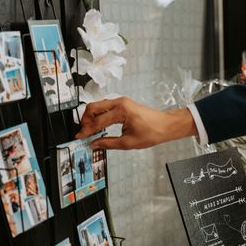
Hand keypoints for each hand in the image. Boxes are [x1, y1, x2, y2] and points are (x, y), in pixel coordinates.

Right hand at [76, 97, 197, 149]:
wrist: (165, 125)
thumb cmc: (152, 132)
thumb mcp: (128, 143)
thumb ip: (108, 143)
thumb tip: (94, 144)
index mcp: (121, 110)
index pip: (97, 121)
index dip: (87, 130)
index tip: (80, 137)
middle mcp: (119, 102)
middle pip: (93, 107)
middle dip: (85, 120)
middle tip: (83, 133)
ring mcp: (121, 101)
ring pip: (97, 105)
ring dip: (91, 117)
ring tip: (89, 131)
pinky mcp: (122, 104)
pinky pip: (105, 107)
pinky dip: (98, 115)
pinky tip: (98, 126)